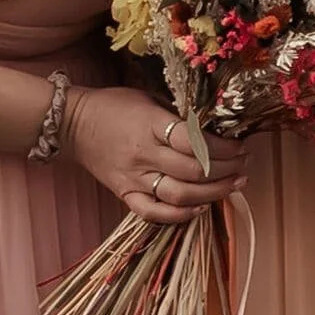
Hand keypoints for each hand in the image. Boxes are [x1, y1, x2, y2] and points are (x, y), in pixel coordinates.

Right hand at [63, 86, 248, 224]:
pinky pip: (152, 213)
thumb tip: (217, 126)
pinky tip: (201, 208)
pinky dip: (179, 216)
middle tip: (244, 165)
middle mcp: (143, 154)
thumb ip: (180, 114)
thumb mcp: (150, 98)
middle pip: (194, 171)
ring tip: (235, 184)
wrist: (71, 123)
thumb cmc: (115, 105)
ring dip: (214, 193)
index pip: (195, 142)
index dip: (224, 148)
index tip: (240, 145)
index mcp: (151, 125)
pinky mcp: (123, 194)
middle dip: (227, 170)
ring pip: (180, 196)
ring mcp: (133, 178)